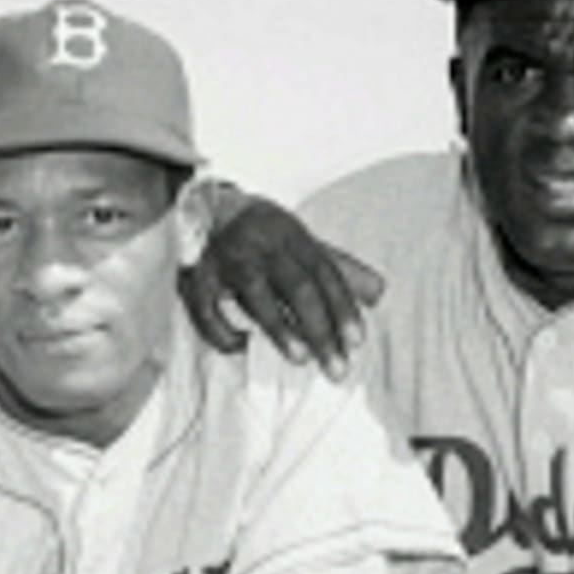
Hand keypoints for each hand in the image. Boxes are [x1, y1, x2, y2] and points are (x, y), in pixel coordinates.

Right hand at [181, 188, 382, 378]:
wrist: (201, 206)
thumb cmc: (260, 231)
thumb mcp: (300, 239)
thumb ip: (338, 266)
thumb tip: (378, 293)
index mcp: (290, 234)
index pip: (324, 272)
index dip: (342, 307)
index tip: (356, 342)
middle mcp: (261, 245)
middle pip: (298, 287)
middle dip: (320, 330)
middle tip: (337, 368)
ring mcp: (227, 261)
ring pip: (257, 296)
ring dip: (281, 329)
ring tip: (302, 360)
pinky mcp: (195, 277)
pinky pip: (208, 310)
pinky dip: (224, 332)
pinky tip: (242, 345)